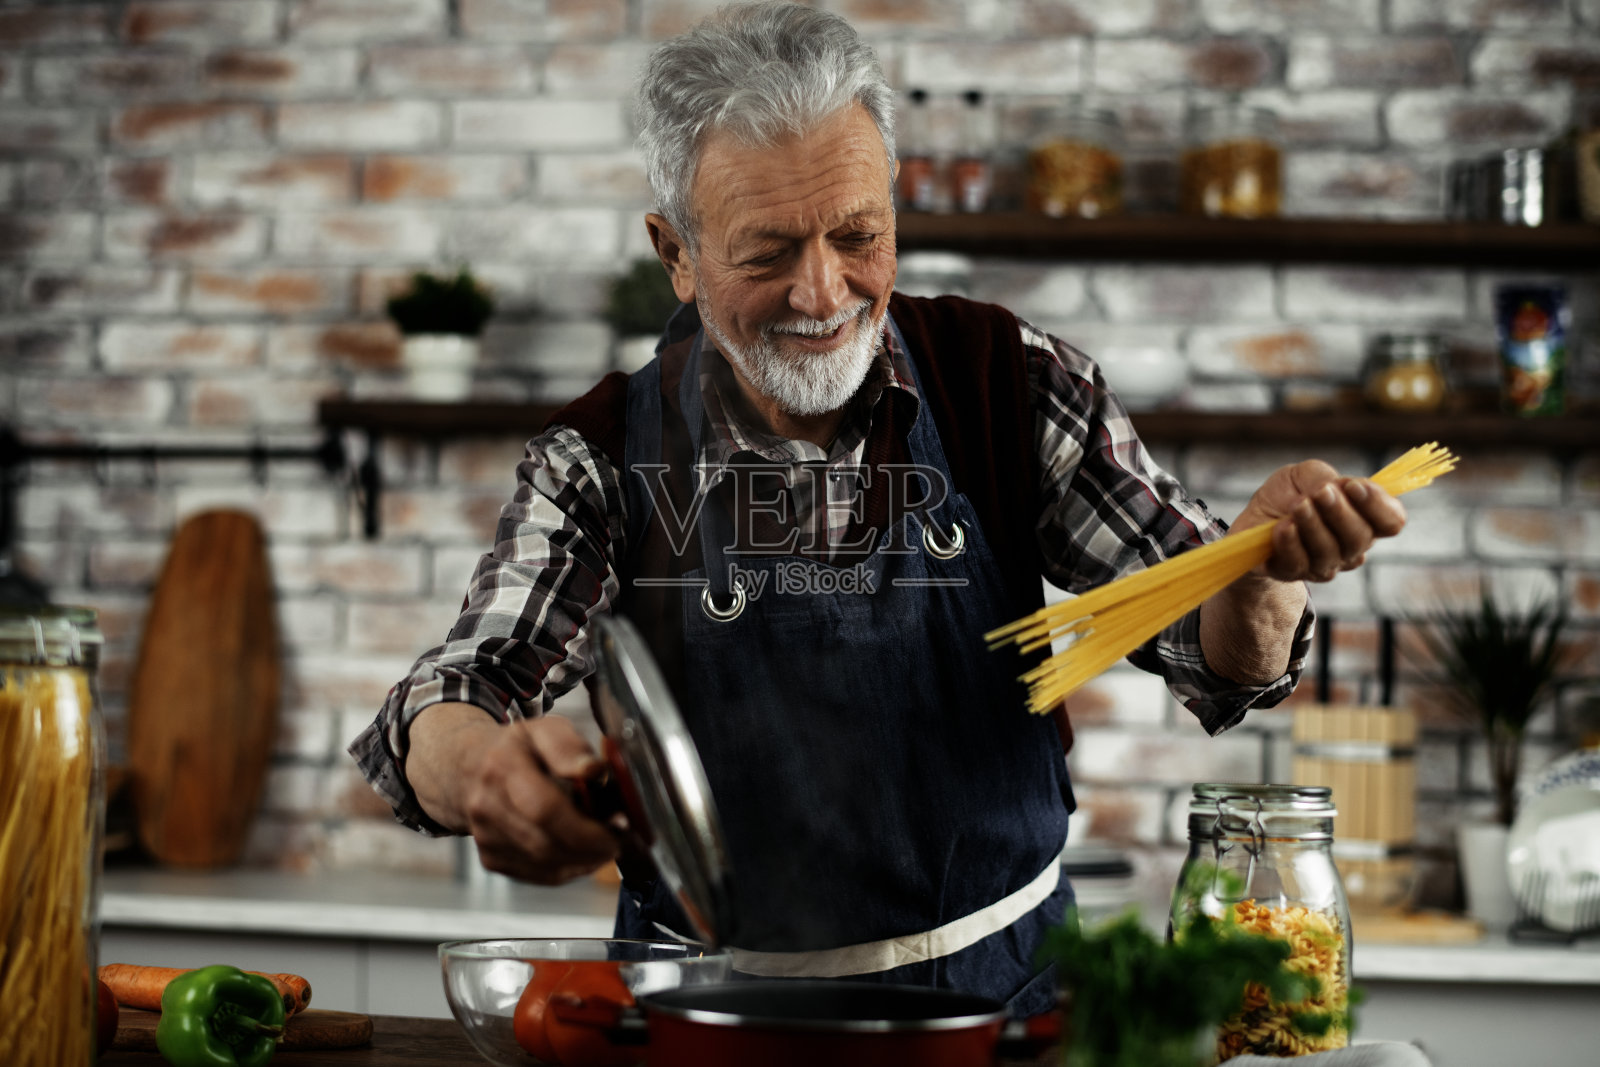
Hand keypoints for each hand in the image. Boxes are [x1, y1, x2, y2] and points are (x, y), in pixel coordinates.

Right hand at [412, 706, 620, 883]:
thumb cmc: (516, 749)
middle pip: (546, 844)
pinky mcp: (491, 859)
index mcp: (502, 766)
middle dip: (590, 849)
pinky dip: (567, 867)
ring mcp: (485, 837)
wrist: (468, 770)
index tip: (615, 830)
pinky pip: (538, 875)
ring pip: (545, 865)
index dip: (585, 829)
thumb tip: (595, 772)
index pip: (545, 809)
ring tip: (603, 844)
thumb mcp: (545, 730)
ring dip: (583, 860)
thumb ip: (571, 748)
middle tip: (617, 841)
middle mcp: (487, 805)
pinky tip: (581, 852)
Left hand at [1233, 459, 1407, 582]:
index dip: (1378, 505)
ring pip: (1330, 552)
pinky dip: (1291, 543)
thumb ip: (1323, 476)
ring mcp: (1323, 564)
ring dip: (1313, 524)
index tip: (1354, 486)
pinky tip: (1282, 527)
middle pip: (1361, 538)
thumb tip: (1333, 489)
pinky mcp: (1292, 573)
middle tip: (1320, 492)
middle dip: (1340, 511)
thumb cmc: (1288, 495)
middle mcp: (1350, 547)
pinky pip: (1298, 563)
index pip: (1392, 521)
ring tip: (1297, 505)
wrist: (1252, 520)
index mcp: (1364, 519)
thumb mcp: (1305, 474)